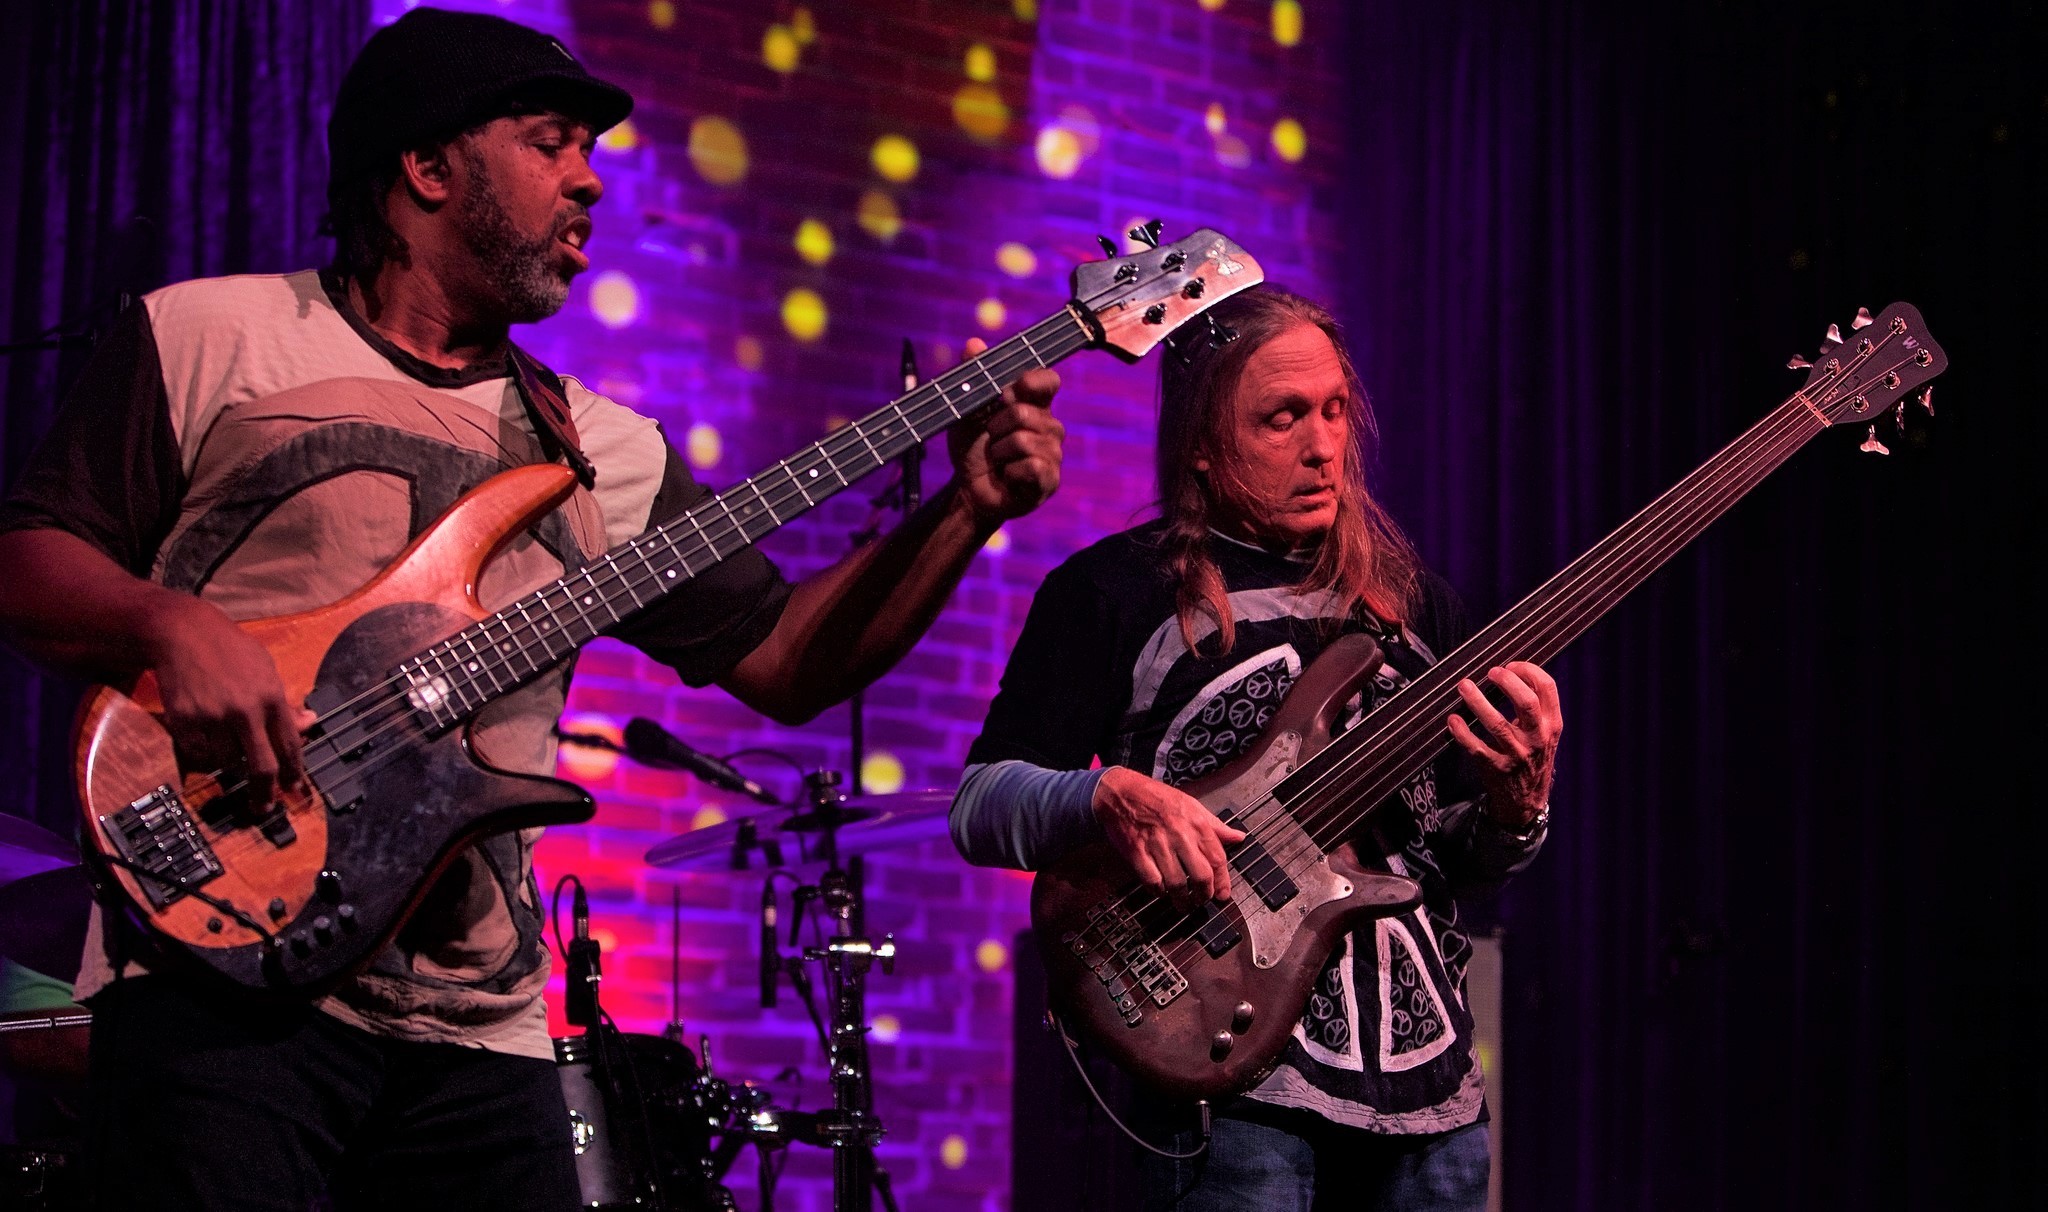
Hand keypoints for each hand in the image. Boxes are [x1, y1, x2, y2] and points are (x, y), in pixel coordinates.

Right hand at [143, 594, 306, 809]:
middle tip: (264, 807)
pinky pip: (199, 753)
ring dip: (230, 763)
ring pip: (227, 763)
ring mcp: (213, 718)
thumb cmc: (230, 650)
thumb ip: (285, 703)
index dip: (294, 773)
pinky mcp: (184, 721)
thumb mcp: (266, 669)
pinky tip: (206, 736)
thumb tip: (310, 722)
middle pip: (261, 767)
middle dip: (265, 793)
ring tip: (227, 744)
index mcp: (271, 697)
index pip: (289, 746)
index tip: (295, 790)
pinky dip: (204, 752)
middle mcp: (244, 711)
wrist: (183, 634)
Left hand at [946, 337, 1063, 527]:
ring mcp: (1052, 453)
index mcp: (1035, 404)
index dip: (1030, 381)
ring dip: (999, 452)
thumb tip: (974, 343)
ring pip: (1023, 440)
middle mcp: (1049, 426)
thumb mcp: (966, 410)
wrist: (967, 489)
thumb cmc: (973, 447)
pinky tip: (1008, 476)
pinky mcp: (1049, 480)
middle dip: (996, 426)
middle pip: (1024, 412)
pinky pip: (1031, 466)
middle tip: (992, 438)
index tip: (1008, 391)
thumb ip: (971, 376)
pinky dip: (1010, 471)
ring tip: (998, 460)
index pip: (1048, 380)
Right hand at [1091, 766, 1246, 908]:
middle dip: (1203, 895)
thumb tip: (1238, 837)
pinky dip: (1158, 891)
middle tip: (1201, 901)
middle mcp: (1180, 834)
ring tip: (1183, 903)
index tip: (1222, 894)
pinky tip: (1161, 891)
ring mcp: (1157, 844)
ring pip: (1177, 883)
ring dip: (1181, 900)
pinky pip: (1152, 881)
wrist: (1121, 792)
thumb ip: (1215, 825)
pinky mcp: (1137, 852)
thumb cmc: (1157, 798)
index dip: (1222, 881)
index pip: (1217, 858)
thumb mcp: (1191, 805)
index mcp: (1196, 823)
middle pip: (1200, 875)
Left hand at [1447, 661, 1561, 828]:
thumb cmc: (1532, 756)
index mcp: (1552, 724)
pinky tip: (1453, 720)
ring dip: (1478, 703)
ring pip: (1498, 725)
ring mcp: (1517, 755)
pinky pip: (1476, 748)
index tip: (1511, 664)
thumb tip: (1511, 671)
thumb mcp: (1545, 732)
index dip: (1528, 670)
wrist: (1527, 800)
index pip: (1547, 688)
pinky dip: (1462, 733)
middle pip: (1526, 703)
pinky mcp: (1496, 769)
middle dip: (1507, 682)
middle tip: (1491, 672)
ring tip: (1464, 686)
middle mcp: (1537, 738)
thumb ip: (1536, 706)